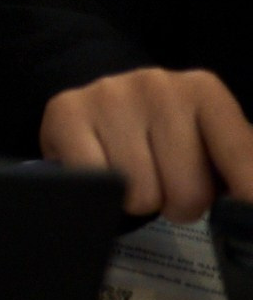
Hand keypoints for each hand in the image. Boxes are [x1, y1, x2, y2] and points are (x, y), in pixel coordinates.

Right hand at [40, 68, 252, 222]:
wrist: (103, 104)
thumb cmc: (169, 135)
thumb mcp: (215, 146)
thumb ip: (245, 171)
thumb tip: (251, 210)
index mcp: (204, 90)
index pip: (241, 160)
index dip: (246, 201)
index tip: (244, 216)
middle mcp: (157, 84)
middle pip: (187, 191)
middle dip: (179, 203)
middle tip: (167, 185)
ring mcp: (108, 95)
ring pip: (140, 194)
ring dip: (139, 200)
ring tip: (136, 177)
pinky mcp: (65, 111)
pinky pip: (95, 183)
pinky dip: (98, 192)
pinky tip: (102, 170)